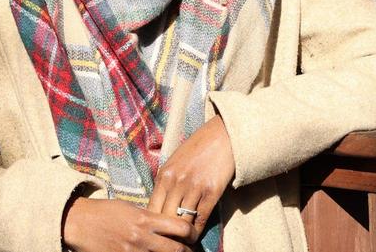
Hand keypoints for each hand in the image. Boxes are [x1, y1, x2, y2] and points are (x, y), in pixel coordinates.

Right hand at [62, 197, 195, 251]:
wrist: (79, 222)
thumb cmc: (105, 212)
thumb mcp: (131, 208)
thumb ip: (151, 218)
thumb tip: (169, 226)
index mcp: (146, 219)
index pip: (181, 227)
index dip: (192, 233)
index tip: (192, 235)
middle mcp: (142, 237)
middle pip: (177, 250)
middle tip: (189, 251)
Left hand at [147, 115, 235, 239]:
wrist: (224, 135)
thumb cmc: (200, 147)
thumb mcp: (175, 161)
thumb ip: (167, 181)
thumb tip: (161, 204)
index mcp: (164, 175)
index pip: (151, 209)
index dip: (152, 226)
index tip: (155, 234)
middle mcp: (176, 182)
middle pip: (164, 218)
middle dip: (165, 234)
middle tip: (166, 243)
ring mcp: (194, 187)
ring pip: (182, 222)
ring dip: (182, 236)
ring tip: (181, 244)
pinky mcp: (212, 192)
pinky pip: (201, 218)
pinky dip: (197, 231)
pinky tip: (195, 237)